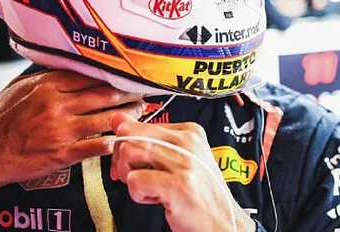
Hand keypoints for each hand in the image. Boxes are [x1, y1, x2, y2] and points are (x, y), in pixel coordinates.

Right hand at [0, 70, 144, 191]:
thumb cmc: (1, 119)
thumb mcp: (21, 88)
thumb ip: (48, 76)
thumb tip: (72, 65)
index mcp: (48, 85)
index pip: (92, 75)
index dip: (115, 75)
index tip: (129, 74)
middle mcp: (57, 105)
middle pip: (106, 94)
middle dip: (130, 93)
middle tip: (143, 91)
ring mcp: (62, 129)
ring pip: (107, 118)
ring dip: (129, 115)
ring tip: (140, 111)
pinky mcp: (63, 153)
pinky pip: (97, 145)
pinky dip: (114, 141)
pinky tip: (125, 136)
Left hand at [110, 113, 255, 231]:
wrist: (221, 221)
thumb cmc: (199, 192)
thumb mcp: (178, 158)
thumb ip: (150, 139)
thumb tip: (117, 118)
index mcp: (190, 131)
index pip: (140, 124)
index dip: (127, 145)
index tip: (132, 162)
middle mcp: (188, 142)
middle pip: (130, 135)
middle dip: (122, 160)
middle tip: (135, 177)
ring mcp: (185, 163)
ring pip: (130, 153)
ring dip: (129, 176)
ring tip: (148, 187)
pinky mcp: (178, 185)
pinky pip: (135, 180)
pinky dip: (138, 194)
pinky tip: (156, 199)